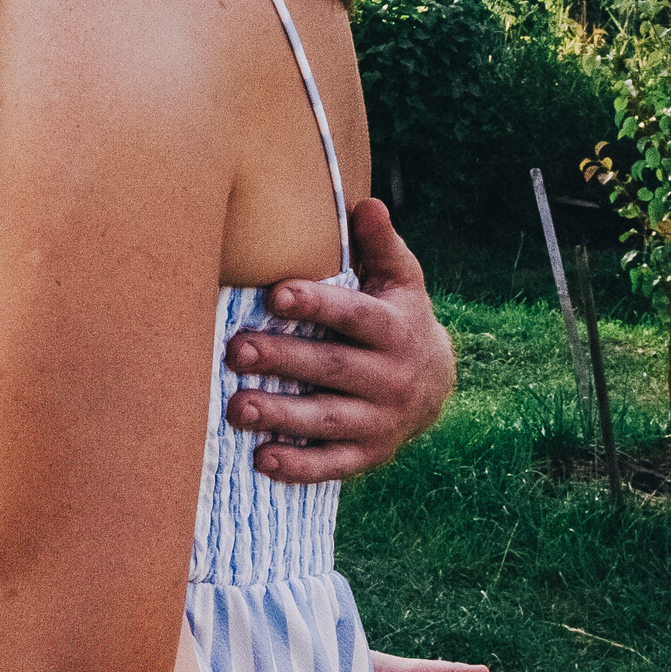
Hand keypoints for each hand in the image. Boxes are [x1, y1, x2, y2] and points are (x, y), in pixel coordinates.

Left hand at [223, 199, 454, 481]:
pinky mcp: (369, 455)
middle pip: (332, 368)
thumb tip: (367, 205)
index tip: (276, 294)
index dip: (317, 305)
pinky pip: (333, 464)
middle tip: (234, 350)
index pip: (355, 316)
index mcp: (395, 329)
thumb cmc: (398, 316)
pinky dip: (299, 466)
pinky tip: (262, 459)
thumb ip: (380, 245)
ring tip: (236, 408)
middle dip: (283, 360)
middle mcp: (391, 378)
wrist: (436, 383)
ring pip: (328, 420)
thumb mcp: (401, 279)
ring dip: (281, 415)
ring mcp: (381, 421)